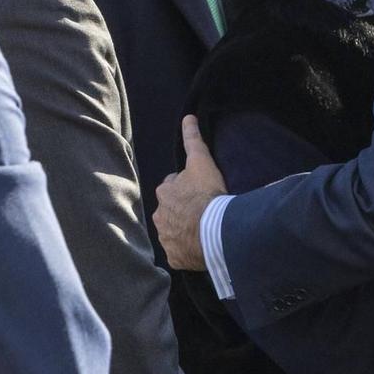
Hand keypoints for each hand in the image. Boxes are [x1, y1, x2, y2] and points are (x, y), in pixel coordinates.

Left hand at [153, 116, 224, 271]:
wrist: (214, 230)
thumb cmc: (208, 194)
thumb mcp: (201, 161)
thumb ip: (193, 139)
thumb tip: (187, 117)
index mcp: (164, 193)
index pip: (172, 186)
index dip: (186, 187)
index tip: (199, 191)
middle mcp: (159, 215)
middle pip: (171, 210)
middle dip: (182, 210)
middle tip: (202, 210)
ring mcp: (166, 238)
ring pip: (174, 231)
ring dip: (184, 230)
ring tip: (203, 230)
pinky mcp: (174, 257)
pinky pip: (179, 252)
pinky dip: (187, 250)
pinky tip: (200, 247)